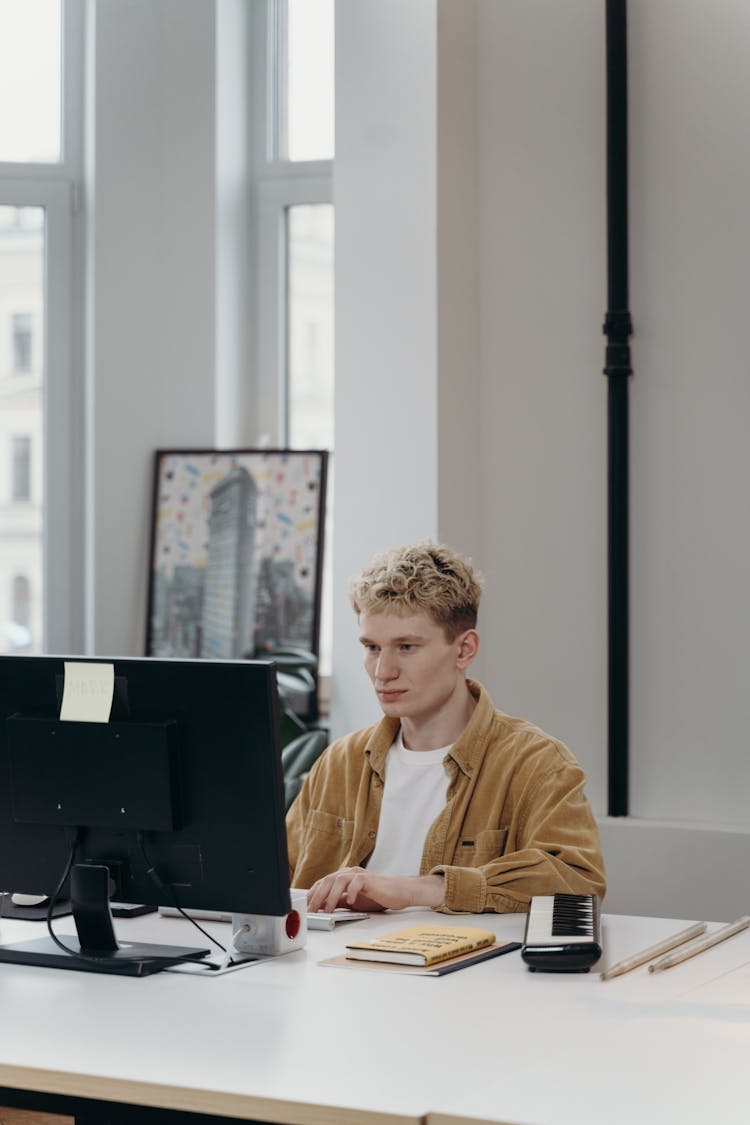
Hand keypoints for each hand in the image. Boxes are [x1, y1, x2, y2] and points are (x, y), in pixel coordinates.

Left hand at [306, 867, 444, 912]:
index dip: (313, 893)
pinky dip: (351, 891)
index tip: (306, 905)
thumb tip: (322, 908)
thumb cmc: (376, 896)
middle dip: (318, 895)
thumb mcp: (353, 901)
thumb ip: (338, 902)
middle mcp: (349, 873)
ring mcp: (359, 874)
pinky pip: (357, 882)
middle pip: (328, 880)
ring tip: (327, 909)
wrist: (398, 893)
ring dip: (331, 895)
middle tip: (312, 909)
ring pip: (339, 880)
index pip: (324, 882)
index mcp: (344, 877)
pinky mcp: (369, 879)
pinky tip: (349, 901)